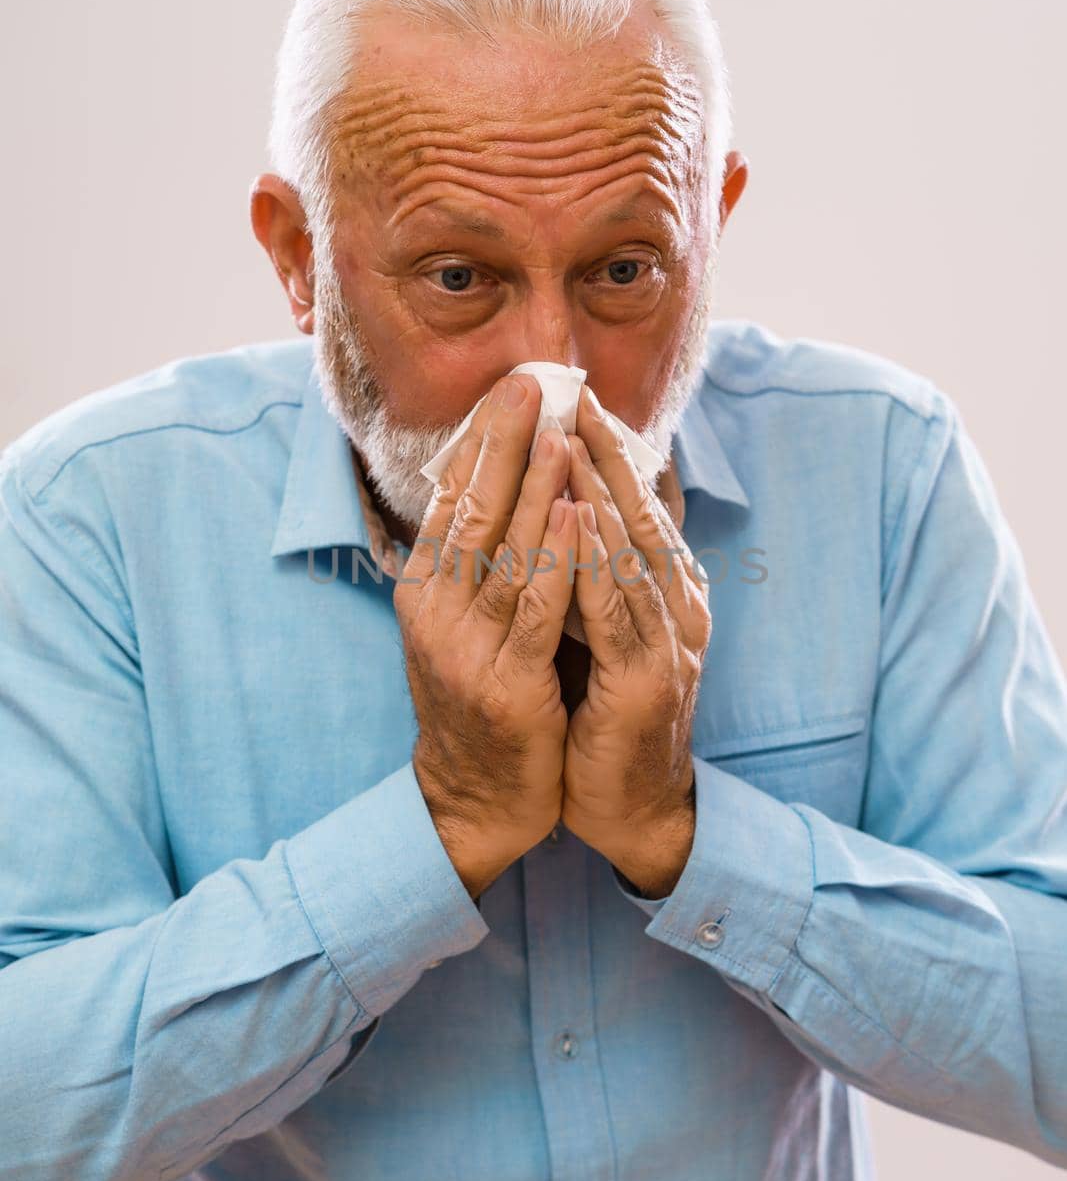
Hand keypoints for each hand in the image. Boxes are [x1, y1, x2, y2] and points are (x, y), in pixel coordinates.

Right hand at [395, 374, 575, 900]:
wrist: (474, 797)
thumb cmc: (479, 697)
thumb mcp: (463, 620)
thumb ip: (477, 559)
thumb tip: (497, 481)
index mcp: (425, 589)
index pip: (453, 500)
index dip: (481, 441)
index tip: (510, 387)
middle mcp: (436, 611)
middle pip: (472, 513)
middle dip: (503, 444)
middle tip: (531, 383)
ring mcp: (467, 648)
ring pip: (506, 553)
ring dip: (534, 489)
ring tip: (560, 432)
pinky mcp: (506, 683)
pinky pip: (536, 610)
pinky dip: (557, 557)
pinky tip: (575, 514)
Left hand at [559, 384, 711, 897]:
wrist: (633, 809)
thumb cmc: (610, 716)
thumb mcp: (608, 634)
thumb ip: (600, 577)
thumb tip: (573, 512)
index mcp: (669, 594)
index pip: (640, 509)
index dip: (612, 453)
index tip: (579, 400)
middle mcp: (677, 608)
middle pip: (642, 516)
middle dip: (608, 454)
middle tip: (578, 395)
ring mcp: (667, 644)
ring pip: (630, 553)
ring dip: (601, 492)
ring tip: (572, 437)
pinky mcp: (644, 681)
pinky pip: (614, 611)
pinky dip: (594, 562)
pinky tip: (574, 522)